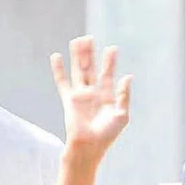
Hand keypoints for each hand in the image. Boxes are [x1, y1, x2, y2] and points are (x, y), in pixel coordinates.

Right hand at [50, 36, 131, 165]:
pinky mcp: (69, 100)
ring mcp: (80, 95)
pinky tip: (56, 56)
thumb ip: (124, 96)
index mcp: (107, 96)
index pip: (107, 74)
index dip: (110, 62)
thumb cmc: (107, 135)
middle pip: (91, 68)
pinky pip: (62, 81)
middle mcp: (93, 93)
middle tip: (89, 37)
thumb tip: (128, 76)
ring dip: (77, 56)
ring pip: (78, 71)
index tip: (112, 49)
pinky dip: (58, 69)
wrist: (88, 147)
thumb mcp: (122, 115)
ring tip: (77, 40)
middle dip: (90, 54)